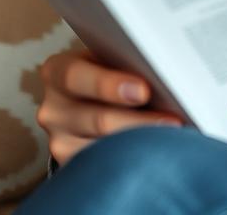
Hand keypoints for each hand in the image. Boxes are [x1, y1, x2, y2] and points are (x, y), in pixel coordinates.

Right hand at [37, 47, 182, 164]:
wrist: (92, 100)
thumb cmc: (110, 71)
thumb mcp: (111, 58)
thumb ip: (127, 62)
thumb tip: (164, 71)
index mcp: (58, 72)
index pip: (78, 77)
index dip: (110, 85)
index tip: (144, 91)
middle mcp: (53, 109)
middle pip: (98, 119)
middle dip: (140, 120)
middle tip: (173, 120)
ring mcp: (59, 142)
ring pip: (104, 150)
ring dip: (143, 144)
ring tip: (173, 138)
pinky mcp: (71, 166)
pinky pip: (104, 168)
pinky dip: (133, 161)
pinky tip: (156, 154)